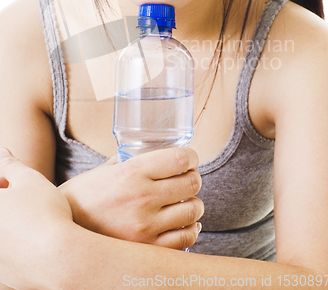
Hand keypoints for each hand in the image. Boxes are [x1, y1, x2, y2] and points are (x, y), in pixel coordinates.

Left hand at [0, 148, 72, 289]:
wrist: (60, 258)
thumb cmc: (45, 212)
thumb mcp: (30, 179)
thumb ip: (11, 165)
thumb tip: (2, 152)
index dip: (3, 182)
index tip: (14, 183)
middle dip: (5, 203)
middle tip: (23, 200)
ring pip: (2, 235)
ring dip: (8, 226)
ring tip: (31, 221)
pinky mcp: (2, 279)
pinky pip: (6, 259)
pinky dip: (16, 249)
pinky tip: (35, 243)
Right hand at [59, 147, 203, 249]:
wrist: (60, 232)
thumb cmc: (83, 196)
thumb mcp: (105, 170)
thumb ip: (130, 160)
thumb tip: (152, 150)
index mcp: (132, 173)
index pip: (180, 159)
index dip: (191, 157)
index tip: (191, 158)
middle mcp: (142, 198)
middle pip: (191, 183)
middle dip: (194, 178)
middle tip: (189, 178)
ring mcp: (145, 227)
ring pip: (193, 210)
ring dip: (194, 204)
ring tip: (187, 202)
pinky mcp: (147, 249)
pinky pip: (185, 239)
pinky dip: (190, 229)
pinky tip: (185, 223)